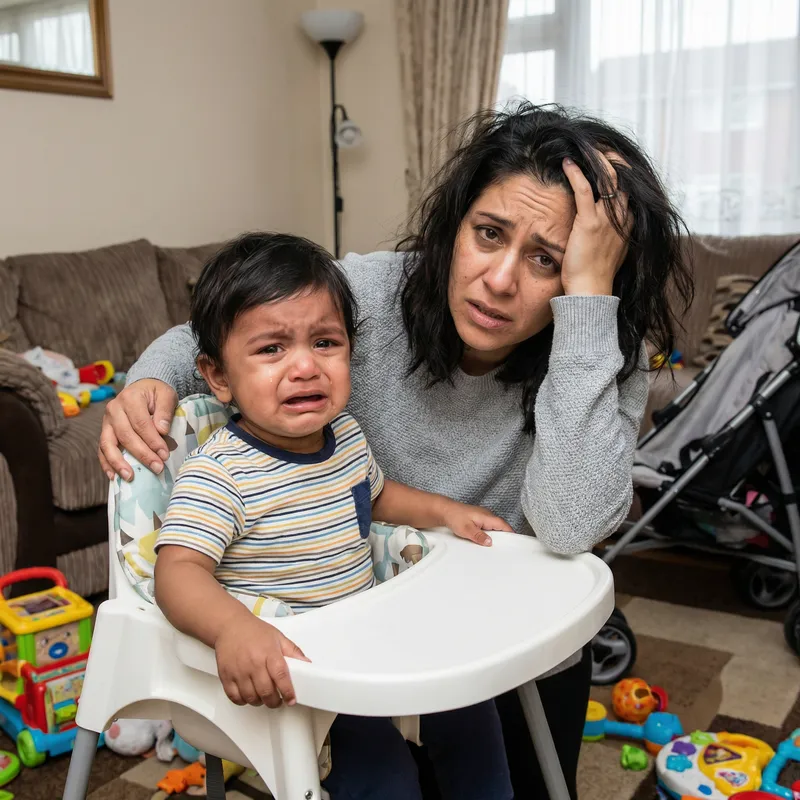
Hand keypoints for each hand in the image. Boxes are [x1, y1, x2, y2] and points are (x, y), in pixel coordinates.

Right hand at [98, 379, 177, 480]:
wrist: (143, 388)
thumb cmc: (156, 393)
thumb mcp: (166, 395)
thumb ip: (165, 410)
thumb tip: (162, 430)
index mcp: (130, 398)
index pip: (140, 423)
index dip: (152, 440)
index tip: (164, 455)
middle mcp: (114, 409)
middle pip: (125, 435)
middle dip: (142, 454)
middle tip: (157, 467)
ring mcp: (106, 421)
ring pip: (108, 444)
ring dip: (118, 463)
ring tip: (130, 477)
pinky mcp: (105, 431)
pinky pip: (102, 449)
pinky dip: (106, 463)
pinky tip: (113, 476)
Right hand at [214, 612, 308, 707]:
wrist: (230, 626)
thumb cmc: (254, 631)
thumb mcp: (278, 637)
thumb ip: (293, 652)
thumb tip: (307, 664)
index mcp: (269, 653)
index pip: (281, 676)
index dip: (288, 691)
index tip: (291, 699)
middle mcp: (253, 663)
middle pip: (266, 691)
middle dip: (274, 701)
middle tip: (278, 700)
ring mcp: (238, 671)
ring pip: (250, 697)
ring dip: (259, 702)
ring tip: (264, 698)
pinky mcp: (226, 676)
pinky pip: (235, 697)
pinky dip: (243, 701)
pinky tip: (249, 695)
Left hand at [437, 500, 512, 545]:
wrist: (444, 510)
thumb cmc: (455, 517)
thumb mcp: (467, 530)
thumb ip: (479, 536)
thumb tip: (490, 542)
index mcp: (488, 517)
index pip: (504, 526)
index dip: (510, 535)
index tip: (514, 544)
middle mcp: (487, 515)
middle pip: (501, 527)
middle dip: (503, 538)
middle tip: (503, 550)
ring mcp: (483, 517)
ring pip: (494, 528)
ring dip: (495, 536)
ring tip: (494, 547)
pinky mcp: (478, 519)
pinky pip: (487, 527)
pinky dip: (488, 534)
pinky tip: (484, 541)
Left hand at [560, 151, 632, 296]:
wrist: (591, 292)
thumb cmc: (596, 276)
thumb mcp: (610, 251)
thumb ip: (611, 236)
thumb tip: (603, 231)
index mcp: (628, 223)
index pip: (628, 189)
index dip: (620, 172)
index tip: (609, 159)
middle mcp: (622, 218)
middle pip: (622, 178)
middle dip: (612, 159)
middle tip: (598, 146)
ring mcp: (607, 220)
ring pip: (607, 179)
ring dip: (597, 160)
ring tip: (586, 148)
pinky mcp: (589, 223)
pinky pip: (585, 190)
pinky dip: (576, 174)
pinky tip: (568, 164)